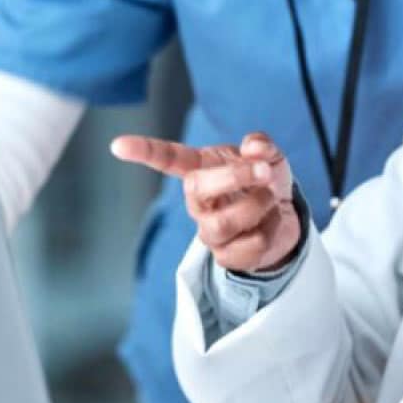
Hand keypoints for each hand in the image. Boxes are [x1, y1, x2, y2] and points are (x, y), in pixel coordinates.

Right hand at [110, 132, 300, 274]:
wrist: (285, 218)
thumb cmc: (265, 182)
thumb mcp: (269, 156)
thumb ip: (261, 145)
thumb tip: (253, 147)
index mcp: (201, 169)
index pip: (167, 159)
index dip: (144, 151)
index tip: (117, 145)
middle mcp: (198, 202)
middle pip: (196, 188)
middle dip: (234, 176)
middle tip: (265, 170)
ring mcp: (208, 230)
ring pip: (225, 221)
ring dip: (259, 205)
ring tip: (271, 198)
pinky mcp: (226, 256)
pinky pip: (249, 246)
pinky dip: (271, 229)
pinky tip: (270, 223)